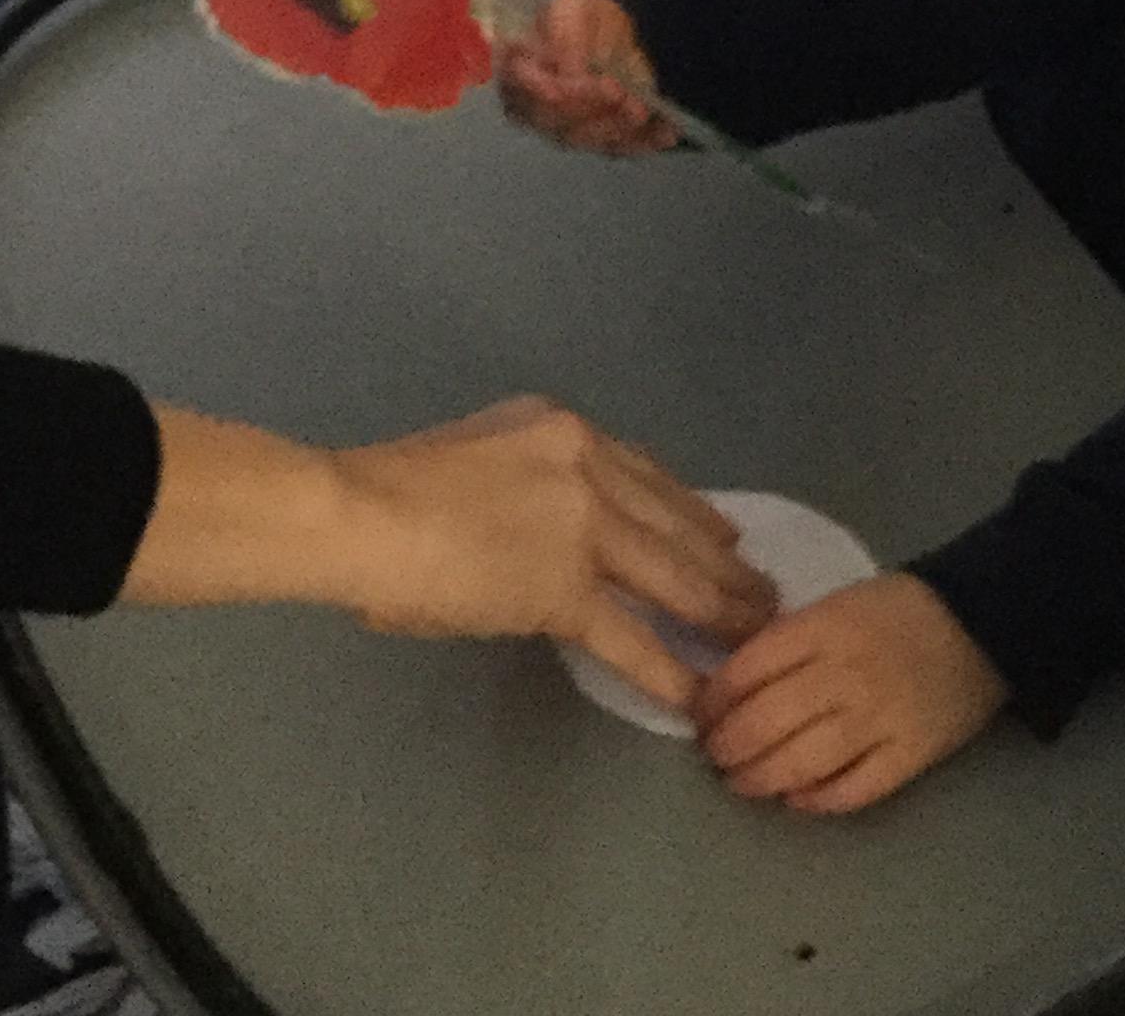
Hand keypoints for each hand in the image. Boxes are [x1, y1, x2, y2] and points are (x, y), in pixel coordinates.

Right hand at [329, 398, 776, 711]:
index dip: (691, 510)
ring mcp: (581, 523)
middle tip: (763, 592)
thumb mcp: (476, 457)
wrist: (361, 514)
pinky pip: (631, 636)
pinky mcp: (564, 586)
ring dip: (722, 612)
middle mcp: (585, 461)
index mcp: (559, 428)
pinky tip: (697, 697)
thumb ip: (525, 487)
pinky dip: (670, 670)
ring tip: (756, 641)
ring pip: (673, 575)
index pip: (645, 473)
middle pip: (675, 521)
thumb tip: (543, 538)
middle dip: (726, 563)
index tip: (724, 532)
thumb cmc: (391, 492)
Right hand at [498, 0, 678, 154]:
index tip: (559, 90)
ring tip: (639, 108)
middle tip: (614, 89)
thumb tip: (570, 72)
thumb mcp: (575, 9)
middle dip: (585, 107)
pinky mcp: (602, 142)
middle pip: (550, 119)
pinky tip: (665, 131)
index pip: (515, 84)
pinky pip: (621, 148)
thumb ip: (566, 36)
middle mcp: (535, 106)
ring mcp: (568, 130)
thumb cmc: (589, 19)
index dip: (535, 89)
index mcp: (519, 68)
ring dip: (614, 125)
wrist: (626, 35)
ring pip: (585, 139)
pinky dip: (644, 141)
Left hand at [693, 572, 1007, 813]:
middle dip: (729, 745)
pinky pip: (854, 788)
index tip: (698, 715)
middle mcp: (844, 675)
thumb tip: (734, 680)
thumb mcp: (834, 604)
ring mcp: (878, 720)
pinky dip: (818, 799)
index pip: (749, 668)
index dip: (715, 698)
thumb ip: (790, 639)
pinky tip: (795, 799)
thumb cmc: (896, 611)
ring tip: (740, 783)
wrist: (982, 625)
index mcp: (823, 628)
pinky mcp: (909, 756)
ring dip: (761, 778)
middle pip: (767, 720)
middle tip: (714, 755)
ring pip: (803, 760)